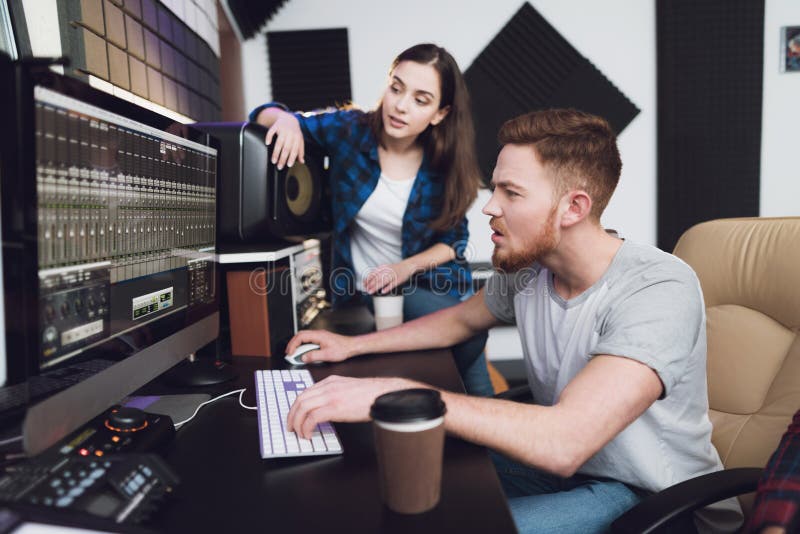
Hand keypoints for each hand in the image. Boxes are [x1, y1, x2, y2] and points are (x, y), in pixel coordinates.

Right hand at [263, 111, 303, 168]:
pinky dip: (269, 137)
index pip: (294, 149)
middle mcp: (291, 133)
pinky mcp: (276, 125)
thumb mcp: (299, 141)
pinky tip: (267, 143)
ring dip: (276, 152)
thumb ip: (300, 151)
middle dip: (283, 158)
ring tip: (273, 161)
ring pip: (279, 142)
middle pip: (286, 148)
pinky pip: (271, 131)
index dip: (292, 157)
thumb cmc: (295, 133)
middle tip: (279, 167)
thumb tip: (302, 162)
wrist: (289, 118)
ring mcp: (283, 129)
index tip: (288, 165)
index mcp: (297, 138)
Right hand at [285, 329, 357, 363]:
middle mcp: (318, 334)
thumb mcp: (327, 355)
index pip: (300, 337)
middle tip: (289, 353)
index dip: (293, 345)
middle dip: (293, 344)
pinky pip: (309, 340)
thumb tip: (303, 358)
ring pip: (304, 337)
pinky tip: (304, 352)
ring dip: (298, 345)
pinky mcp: (321, 339)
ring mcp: (319, 336)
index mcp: (318, 335)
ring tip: (295, 353)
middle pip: (300, 335)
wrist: (351, 346)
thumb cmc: (342, 349)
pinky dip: (303, 345)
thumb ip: (313, 356)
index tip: (290, 353)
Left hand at [286, 375, 419, 438]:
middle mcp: (328, 386)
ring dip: (297, 423)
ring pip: (303, 408)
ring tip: (299, 433)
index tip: (295, 416)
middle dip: (292, 415)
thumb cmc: (371, 395)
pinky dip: (307, 427)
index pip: (305, 392)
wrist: (384, 394)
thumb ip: (336, 394)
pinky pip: (312, 418)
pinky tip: (309, 434)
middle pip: (300, 399)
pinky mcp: (335, 407)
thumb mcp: (349, 389)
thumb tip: (327, 409)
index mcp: (330, 381)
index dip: (296, 406)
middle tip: (291, 427)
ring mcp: (331, 396)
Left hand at [363, 261, 415, 294]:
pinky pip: (392, 284)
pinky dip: (387, 288)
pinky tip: (382, 292)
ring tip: (370, 291)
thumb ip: (378, 272)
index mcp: (383, 267)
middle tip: (366, 289)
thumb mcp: (385, 268)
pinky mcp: (398, 280)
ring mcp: (393, 275)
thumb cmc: (395, 268)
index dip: (368, 279)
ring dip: (376, 287)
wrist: (407, 266)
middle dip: (370, 284)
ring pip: (383, 281)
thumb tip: (368, 279)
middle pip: (377, 278)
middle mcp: (387, 271)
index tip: (364, 284)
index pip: (374, 273)